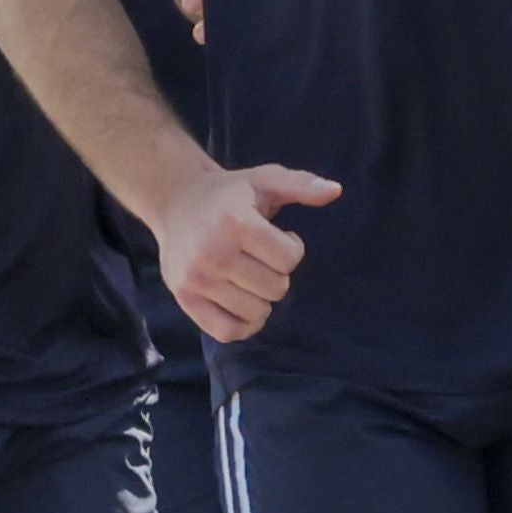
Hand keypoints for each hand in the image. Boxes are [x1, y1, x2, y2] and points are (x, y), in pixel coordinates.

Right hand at [154, 159, 342, 344]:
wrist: (176, 202)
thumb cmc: (230, 195)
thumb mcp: (266, 180)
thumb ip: (301, 184)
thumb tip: (335, 190)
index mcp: (234, 221)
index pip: (289, 259)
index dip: (291, 248)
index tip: (275, 237)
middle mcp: (212, 252)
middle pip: (276, 288)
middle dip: (276, 274)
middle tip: (258, 256)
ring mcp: (196, 278)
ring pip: (256, 313)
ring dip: (261, 298)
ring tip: (247, 274)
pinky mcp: (184, 298)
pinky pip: (228, 332)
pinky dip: (243, 325)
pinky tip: (243, 303)